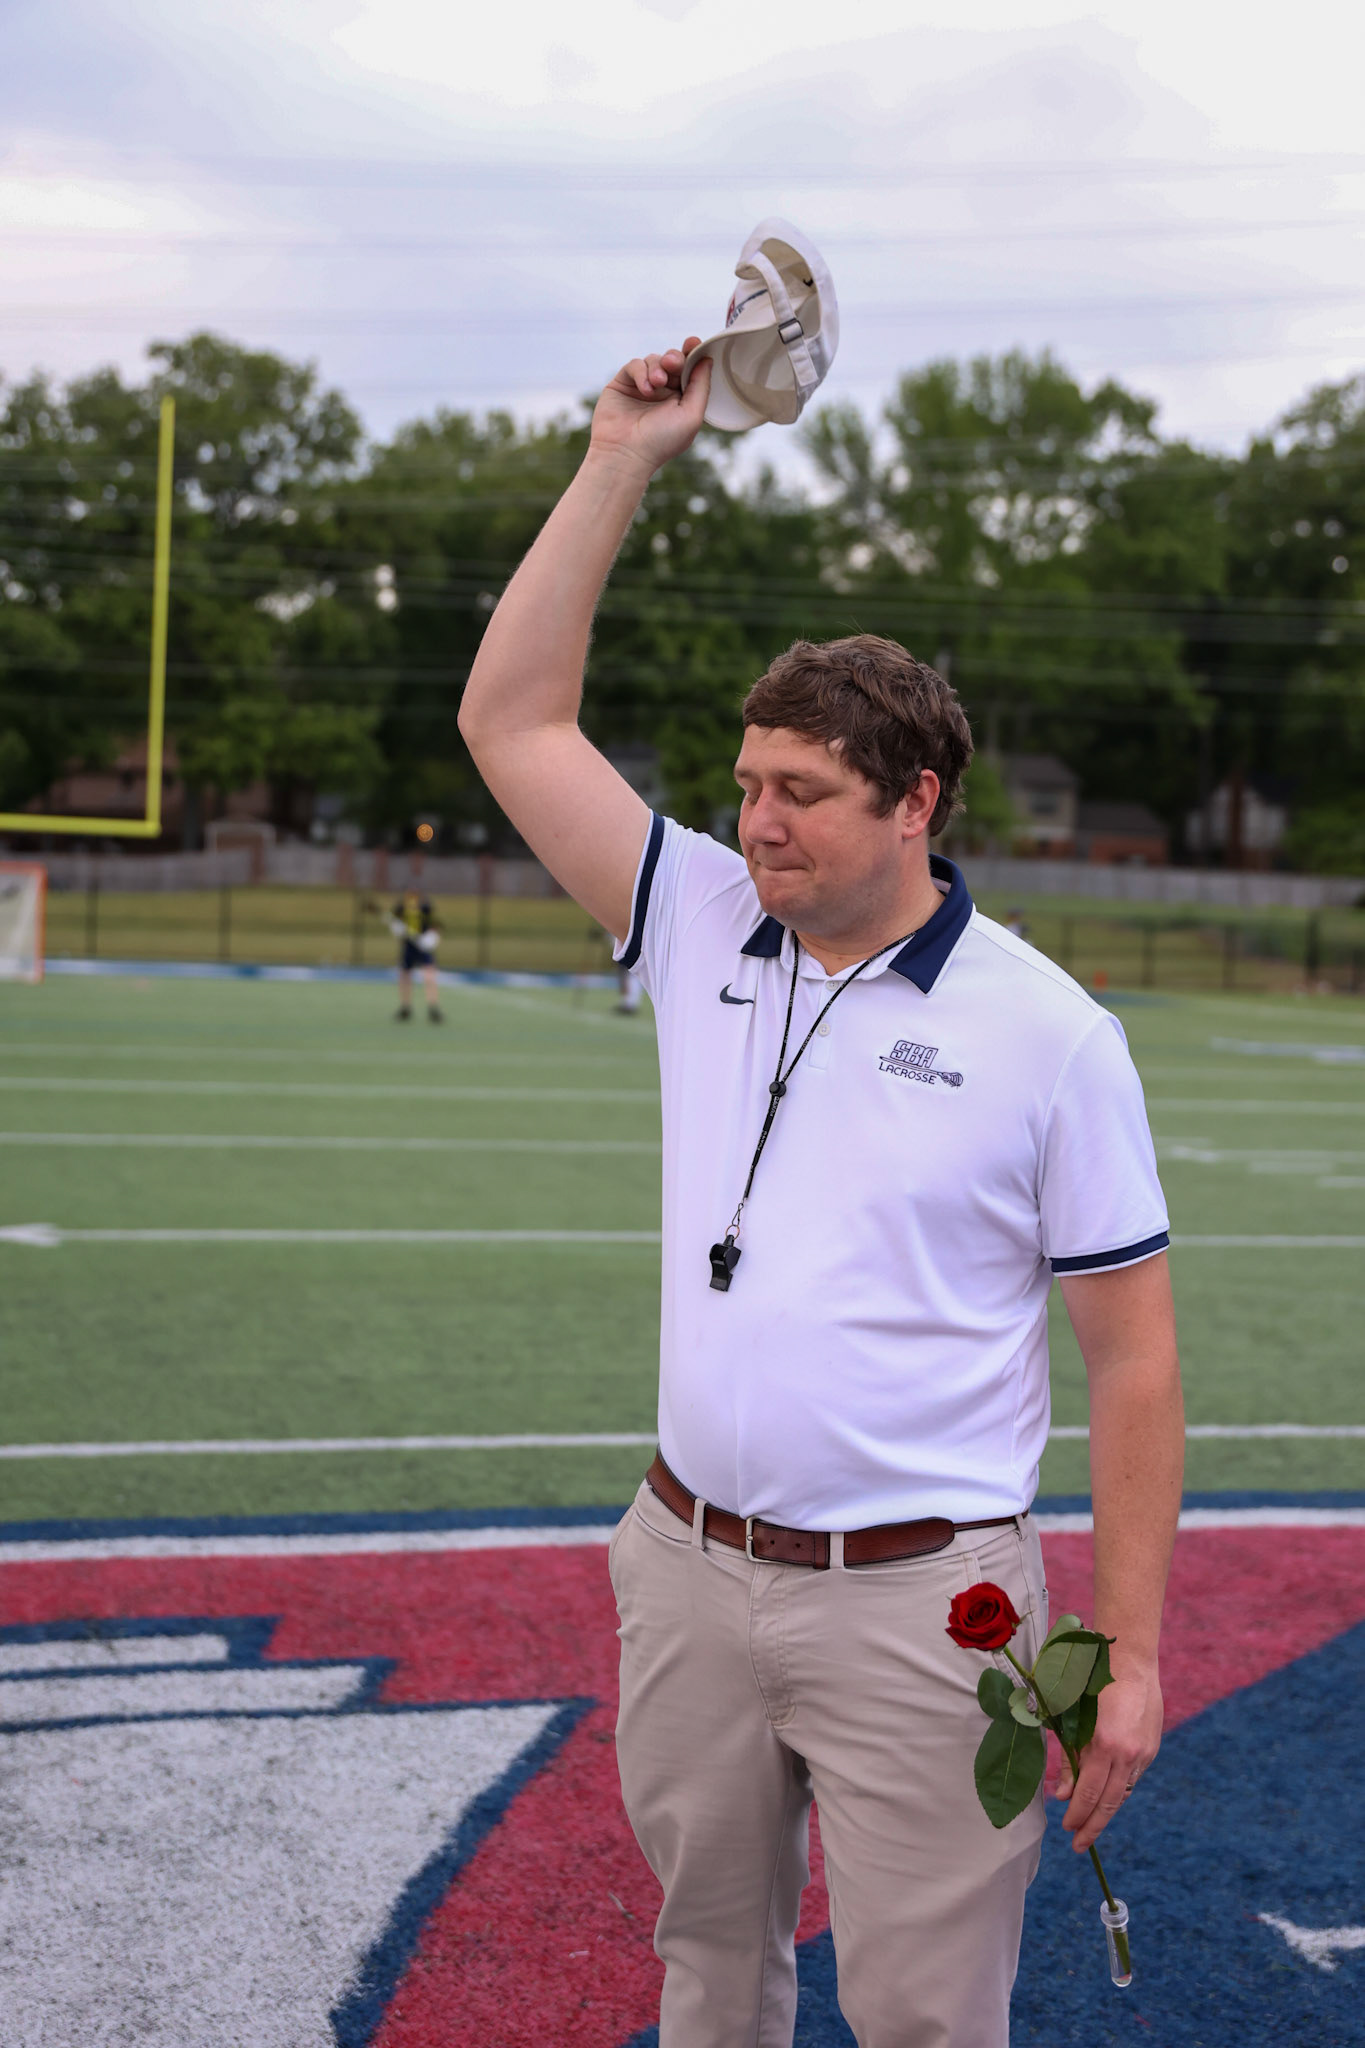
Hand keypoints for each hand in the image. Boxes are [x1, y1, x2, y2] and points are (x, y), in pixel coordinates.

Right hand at [589, 339, 710, 476]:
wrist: (626, 454)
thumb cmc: (662, 441)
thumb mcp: (692, 415)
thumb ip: (701, 386)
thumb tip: (706, 359)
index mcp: (682, 399)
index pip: (690, 370)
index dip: (693, 353)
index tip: (694, 343)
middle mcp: (663, 392)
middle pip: (673, 360)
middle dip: (675, 358)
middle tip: (672, 363)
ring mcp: (642, 387)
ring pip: (654, 360)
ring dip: (657, 368)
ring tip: (656, 384)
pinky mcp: (623, 384)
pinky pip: (635, 365)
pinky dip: (641, 372)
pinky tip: (645, 389)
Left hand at [1054, 1668, 1162, 1851]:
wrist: (1130, 1660)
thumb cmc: (1092, 1684)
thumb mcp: (1072, 1718)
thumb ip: (1069, 1758)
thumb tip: (1062, 1795)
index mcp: (1104, 1744)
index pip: (1089, 1793)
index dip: (1078, 1815)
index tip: (1068, 1830)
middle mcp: (1127, 1753)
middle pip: (1109, 1802)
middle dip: (1092, 1826)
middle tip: (1079, 1846)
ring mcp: (1143, 1752)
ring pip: (1123, 1793)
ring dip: (1106, 1811)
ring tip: (1090, 1826)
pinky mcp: (1151, 1749)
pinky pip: (1132, 1777)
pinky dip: (1118, 1789)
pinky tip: (1106, 1798)